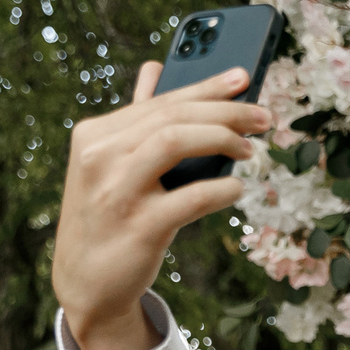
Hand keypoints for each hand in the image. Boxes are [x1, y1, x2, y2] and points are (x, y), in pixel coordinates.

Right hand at [54, 62, 272, 349]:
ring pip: (174, 142)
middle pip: (171, 116)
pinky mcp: (139, 227)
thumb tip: (155, 67)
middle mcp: (99, 157)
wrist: (86, 281)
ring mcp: (116, 191)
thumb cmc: (108, 216)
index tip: (244, 78)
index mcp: (94, 135)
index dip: (206, 87)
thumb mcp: (110, 164)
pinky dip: (220, 190)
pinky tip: (236, 189)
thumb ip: (135, 118)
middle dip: (225, 111)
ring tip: (250, 149)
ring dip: (221, 139)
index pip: (160, 101)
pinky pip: (190, 198)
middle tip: (263, 117)